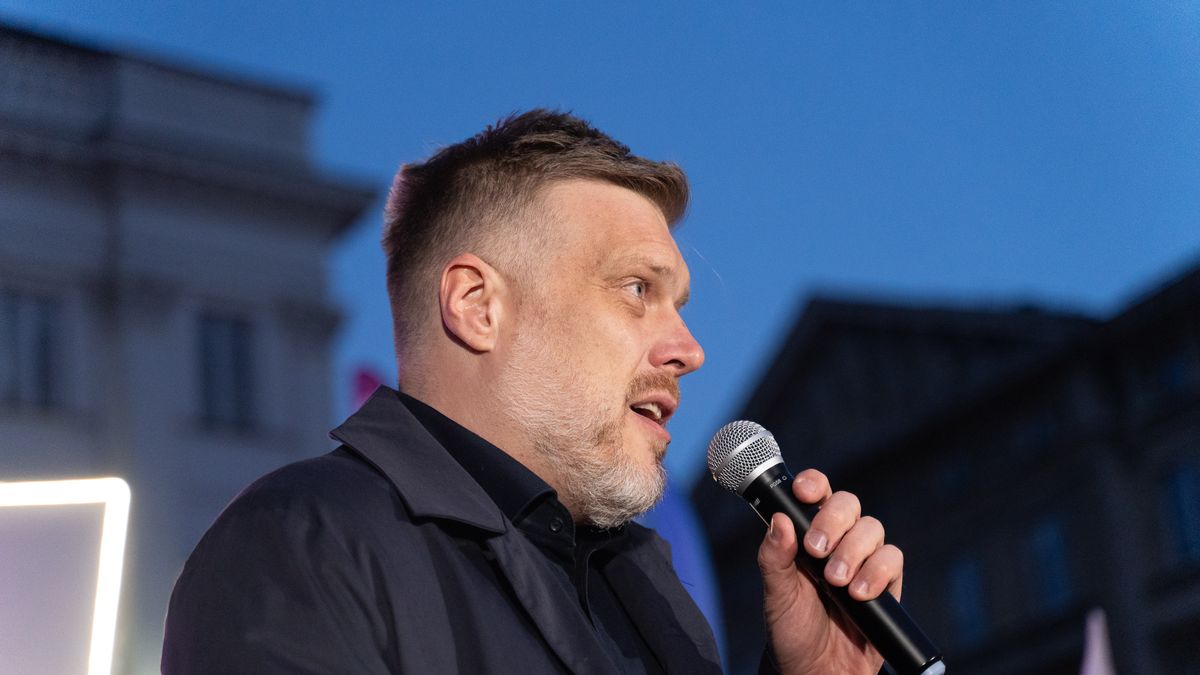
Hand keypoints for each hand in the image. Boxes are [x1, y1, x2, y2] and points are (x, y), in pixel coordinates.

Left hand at [757, 469, 903, 674]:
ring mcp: (864, 561)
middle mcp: (838, 541)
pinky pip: (893, 560)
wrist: (818, 672)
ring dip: (854, 550)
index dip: (814, 484)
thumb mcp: (776, 594)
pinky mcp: (887, 584)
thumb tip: (779, 519)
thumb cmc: (791, 630)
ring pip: (873, 529)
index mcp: (807, 534)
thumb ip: (774, 558)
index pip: (816, 494)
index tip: (804, 493)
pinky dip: (878, 572)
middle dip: (834, 521)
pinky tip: (859, 594)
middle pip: (849, 505)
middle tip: (816, 550)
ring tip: (836, 582)